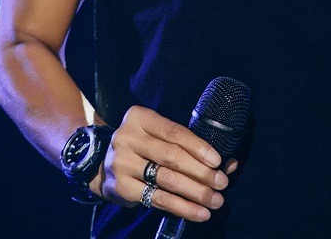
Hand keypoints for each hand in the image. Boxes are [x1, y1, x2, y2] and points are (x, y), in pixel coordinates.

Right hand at [89, 106, 237, 221]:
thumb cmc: (142, 146)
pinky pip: (158, 199)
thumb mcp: (159, 136)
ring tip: (215, 200)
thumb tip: (229, 162)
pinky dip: (182, 207)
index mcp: (140, 117)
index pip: (174, 132)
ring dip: (195, 192)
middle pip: (172, 157)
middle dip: (201, 172)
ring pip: (166, 180)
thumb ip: (189, 145)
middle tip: (222, 182)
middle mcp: (128, 138)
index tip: (218, 160)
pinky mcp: (122, 188)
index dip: (198, 147)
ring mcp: (122, 163)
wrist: (101, 165)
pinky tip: (199, 213)